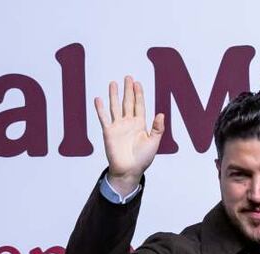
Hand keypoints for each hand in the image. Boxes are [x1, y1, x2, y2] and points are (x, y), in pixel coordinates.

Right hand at [94, 76, 164, 196]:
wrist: (129, 170)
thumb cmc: (143, 159)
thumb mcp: (154, 143)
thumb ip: (157, 128)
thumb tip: (161, 114)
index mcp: (140, 124)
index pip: (139, 105)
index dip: (138, 94)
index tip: (137, 83)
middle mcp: (129, 123)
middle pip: (128, 102)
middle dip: (128, 90)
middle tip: (128, 77)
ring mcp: (118, 126)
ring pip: (115, 107)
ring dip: (114, 95)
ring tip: (113, 83)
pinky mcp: (108, 132)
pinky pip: (104, 118)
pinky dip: (100, 109)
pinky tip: (98, 99)